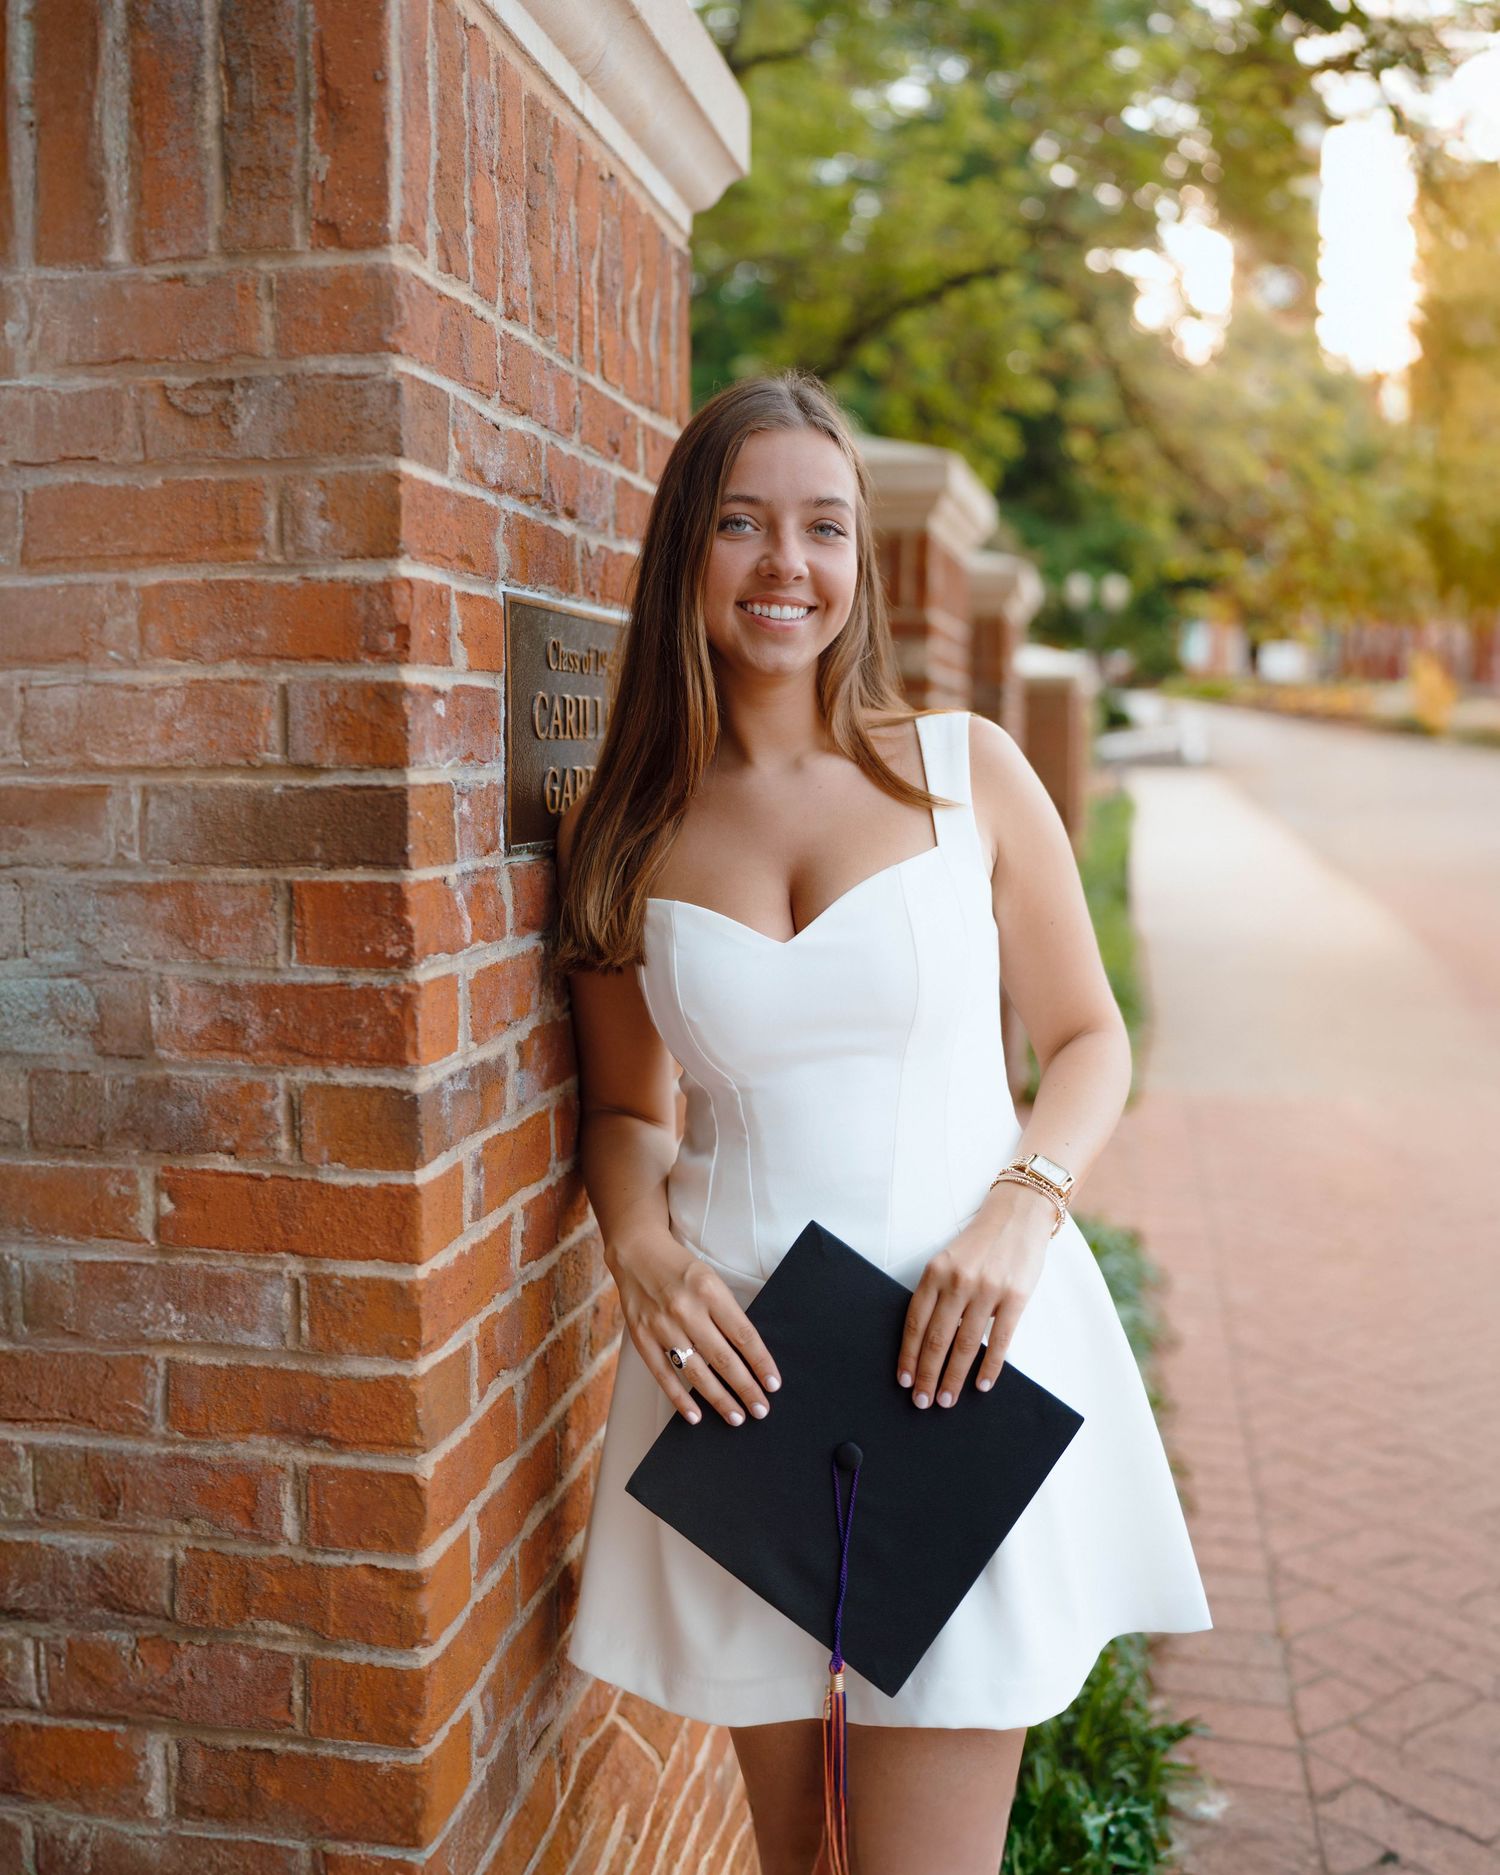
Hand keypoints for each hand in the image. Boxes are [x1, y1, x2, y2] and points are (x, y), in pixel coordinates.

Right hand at [609, 1231, 780, 1427]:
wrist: (636, 1252)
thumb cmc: (681, 1269)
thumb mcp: (711, 1280)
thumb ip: (726, 1313)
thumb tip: (748, 1355)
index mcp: (710, 1291)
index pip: (743, 1335)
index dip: (760, 1363)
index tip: (773, 1384)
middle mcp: (686, 1309)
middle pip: (723, 1358)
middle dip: (745, 1388)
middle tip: (761, 1410)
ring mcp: (662, 1326)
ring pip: (696, 1372)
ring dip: (719, 1398)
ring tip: (736, 1416)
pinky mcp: (642, 1338)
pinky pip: (664, 1375)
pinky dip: (680, 1399)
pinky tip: (696, 1415)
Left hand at [896, 1183, 1054, 1407]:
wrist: (1018, 1214)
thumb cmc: (980, 1243)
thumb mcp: (949, 1260)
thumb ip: (938, 1293)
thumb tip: (926, 1343)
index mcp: (936, 1272)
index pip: (915, 1322)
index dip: (908, 1355)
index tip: (904, 1380)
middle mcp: (958, 1281)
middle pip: (937, 1339)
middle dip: (927, 1375)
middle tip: (922, 1401)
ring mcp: (987, 1289)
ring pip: (965, 1345)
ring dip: (954, 1377)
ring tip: (947, 1399)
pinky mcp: (1015, 1297)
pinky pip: (999, 1341)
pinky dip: (989, 1367)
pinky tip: (982, 1385)